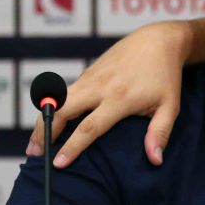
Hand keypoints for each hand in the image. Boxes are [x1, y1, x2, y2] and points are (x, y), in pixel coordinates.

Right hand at [26, 21, 191, 167]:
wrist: (158, 41)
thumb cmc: (166, 77)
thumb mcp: (170, 107)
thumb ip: (160, 133)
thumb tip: (156, 160)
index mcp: (119, 99)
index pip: (89, 128)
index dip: (72, 147)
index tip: (58, 163)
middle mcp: (99, 88)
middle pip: (61, 111)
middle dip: (44, 133)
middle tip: (34, 154)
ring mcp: (90, 78)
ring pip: (57, 100)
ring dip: (43, 120)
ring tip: (35, 143)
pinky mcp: (88, 73)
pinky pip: (64, 93)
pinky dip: (52, 108)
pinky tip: (48, 123)